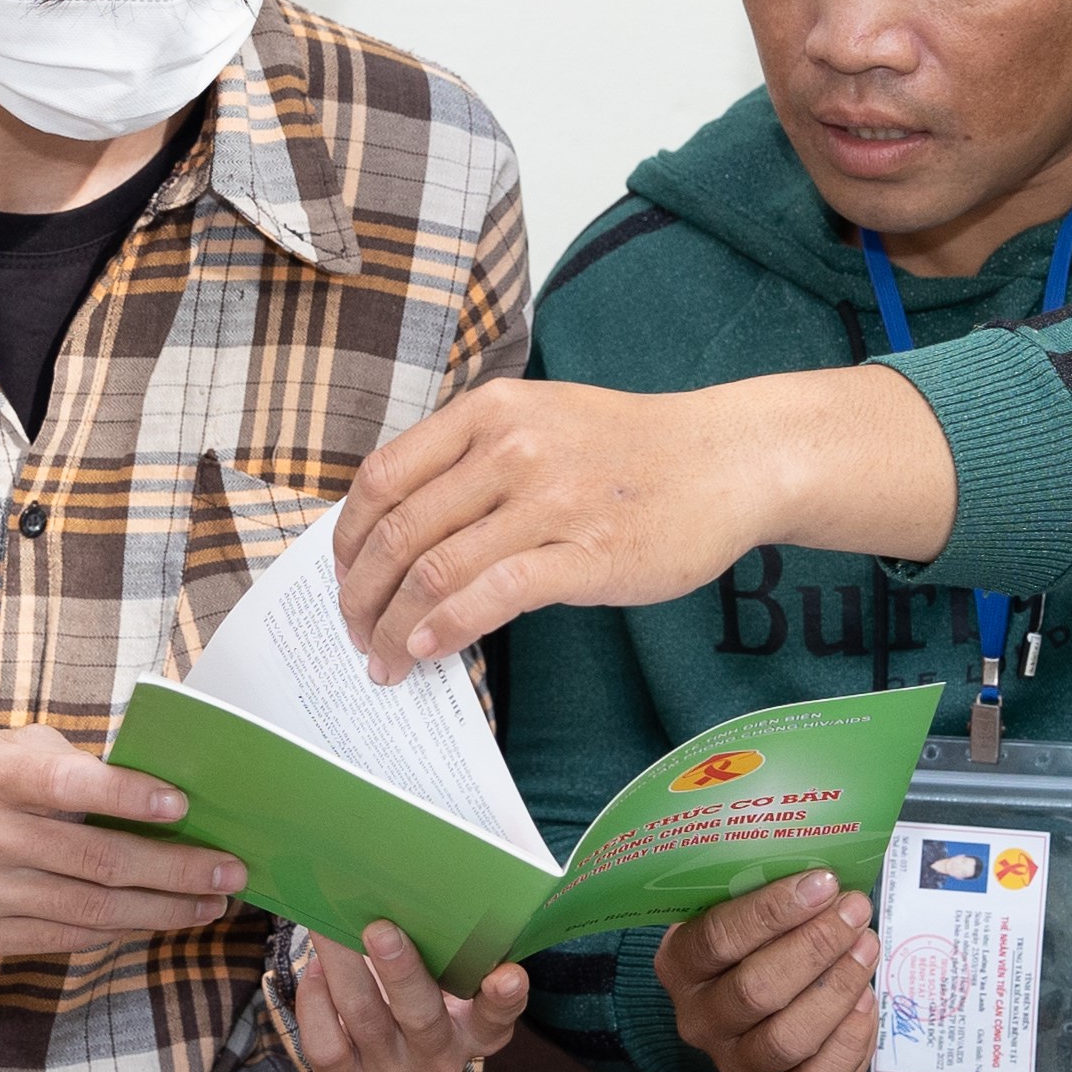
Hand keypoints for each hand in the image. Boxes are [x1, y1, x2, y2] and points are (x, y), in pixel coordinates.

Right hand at [0, 723, 245, 979]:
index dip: (128, 796)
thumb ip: (73, 764)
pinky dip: (124, 929)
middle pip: (95, 861)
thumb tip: (161, 792)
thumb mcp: (6, 748)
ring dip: (163, 909)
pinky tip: (162, 918)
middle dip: (174, 869)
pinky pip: (70, 937)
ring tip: (212, 901)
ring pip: (91, 909)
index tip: (183, 806)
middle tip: (230, 869)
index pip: (67, 784)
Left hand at [296, 924, 527, 1071]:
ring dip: (343, 969)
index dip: (504, 998)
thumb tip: (409, 888)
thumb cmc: (424, 981)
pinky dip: (316, 1002)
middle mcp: (439, 1056)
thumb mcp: (446, 969)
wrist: (385, 1031)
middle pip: (422, 1018)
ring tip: (328, 928)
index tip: (507, 974)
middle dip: (400, 972)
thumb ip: (445, 943)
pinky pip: (326, 1046)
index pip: (497, 1017)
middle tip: (380, 929)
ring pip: (365, 1021)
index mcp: (477, 1029)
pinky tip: (317, 970)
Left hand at [332, 368, 954, 682]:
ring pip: (438, 568)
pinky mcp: (587, 553)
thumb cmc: (631, 450)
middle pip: (401, 530)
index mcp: (489, 411)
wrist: (729, 459)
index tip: (342, 578)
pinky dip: (447, 628)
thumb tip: (401, 537)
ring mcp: (550, 499)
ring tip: (385, 660)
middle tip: (354, 635)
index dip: (348, 539)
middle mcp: (511, 447)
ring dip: (395, 625)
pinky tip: (429, 650)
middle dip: (361, 595)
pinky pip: (494, 595)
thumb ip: (472, 464)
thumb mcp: (540, 422)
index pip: (384, 477)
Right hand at [655, 873, 879, 1071]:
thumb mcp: (741, 910)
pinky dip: (849, 1044)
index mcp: (680, 964)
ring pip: (788, 1039)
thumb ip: (768, 892)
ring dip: (838, 990)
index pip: (719, 938)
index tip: (824, 883)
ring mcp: (734, 1066)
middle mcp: (698, 1020)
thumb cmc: (751, 942)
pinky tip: (867, 1003)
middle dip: (816, 947)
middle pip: (756, 991)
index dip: (774, 911)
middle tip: (855, 911)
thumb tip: (827, 874)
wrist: (744, 1002)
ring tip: (867, 948)